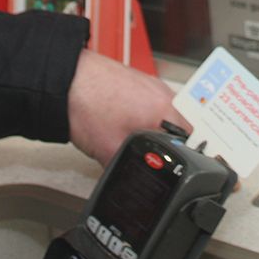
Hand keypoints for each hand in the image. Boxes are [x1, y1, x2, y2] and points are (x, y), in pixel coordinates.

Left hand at [66, 49, 186, 164]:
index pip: (195, 141)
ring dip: (156, 131)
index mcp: (166, 110)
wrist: (64, 80)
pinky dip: (144, 118)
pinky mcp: (138, 82)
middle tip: (154, 159)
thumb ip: (132, 168)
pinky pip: (151, 105)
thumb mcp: (111, 151)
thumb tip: (136, 178)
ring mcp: (152, 85)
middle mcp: (165, 93)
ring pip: (165, 116)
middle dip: (170, 146)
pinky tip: (124, 124)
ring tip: (135, 140)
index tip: (179, 169)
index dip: (186, 160)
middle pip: (182, 128)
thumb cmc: (85, 105)